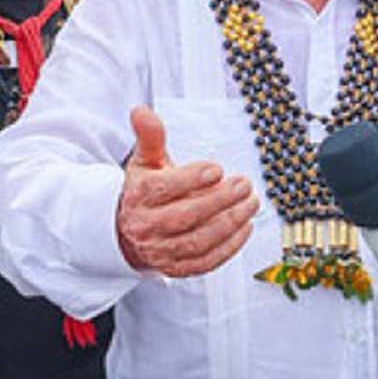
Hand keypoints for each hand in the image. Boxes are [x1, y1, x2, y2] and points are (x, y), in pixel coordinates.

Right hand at [114, 106, 258, 277]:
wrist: (126, 230)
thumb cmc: (143, 191)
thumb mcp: (144, 161)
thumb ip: (150, 136)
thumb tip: (141, 111)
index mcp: (139, 196)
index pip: (164, 188)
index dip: (192, 178)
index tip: (217, 169)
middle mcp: (147, 226)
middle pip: (186, 216)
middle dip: (220, 200)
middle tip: (244, 185)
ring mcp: (161, 250)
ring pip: (199, 241)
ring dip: (230, 223)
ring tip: (250, 204)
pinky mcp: (175, 267)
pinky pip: (205, 262)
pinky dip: (229, 248)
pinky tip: (245, 228)